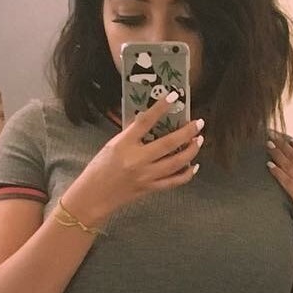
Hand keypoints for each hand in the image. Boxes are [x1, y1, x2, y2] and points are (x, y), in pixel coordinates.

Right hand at [65, 97, 203, 225]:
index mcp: (124, 144)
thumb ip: (131, 135)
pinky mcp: (150, 188)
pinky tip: (194, 166)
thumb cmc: (99, 168)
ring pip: (176, 163)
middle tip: (199, 123)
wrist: (93, 196)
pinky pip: (174, 181)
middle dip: (187, 132)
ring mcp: (146, 176)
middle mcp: (137, 160)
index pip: (145, 121)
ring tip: (198, 140)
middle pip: (169, 143)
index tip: (174, 96)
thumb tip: (150, 122)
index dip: (161, 107)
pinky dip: (187, 174)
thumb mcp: (112, 145)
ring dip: (191, 150)